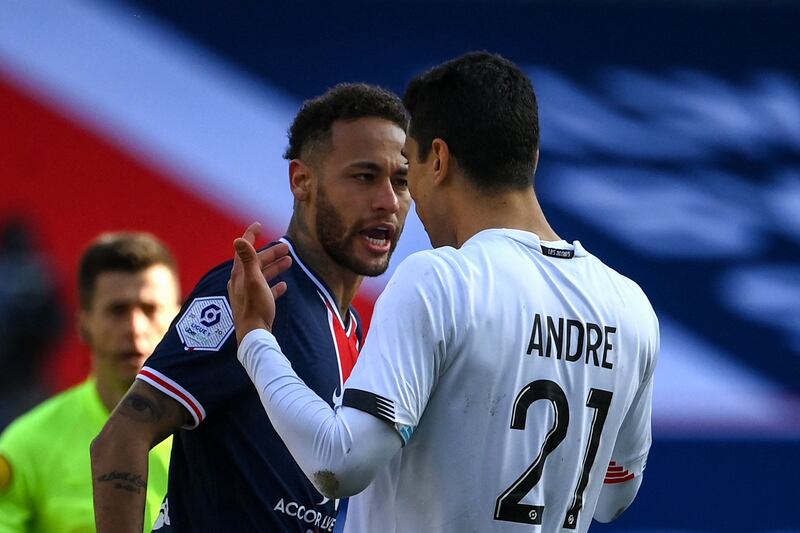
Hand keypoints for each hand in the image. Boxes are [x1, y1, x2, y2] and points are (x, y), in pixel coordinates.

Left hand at [227, 222, 291, 342]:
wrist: (254, 334)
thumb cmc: (255, 306)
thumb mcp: (254, 280)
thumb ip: (248, 259)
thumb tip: (238, 239)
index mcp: (239, 274)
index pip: (244, 250)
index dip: (250, 235)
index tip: (258, 225)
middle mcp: (241, 282)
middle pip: (256, 262)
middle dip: (271, 253)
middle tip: (286, 247)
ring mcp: (248, 294)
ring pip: (262, 275)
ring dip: (274, 267)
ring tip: (289, 262)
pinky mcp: (256, 305)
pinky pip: (266, 290)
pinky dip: (274, 285)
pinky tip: (284, 285)